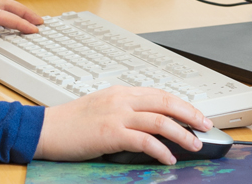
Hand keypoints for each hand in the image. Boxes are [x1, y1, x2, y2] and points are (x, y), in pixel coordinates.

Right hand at [34, 86, 213, 164]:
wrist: (45, 129)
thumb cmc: (70, 123)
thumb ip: (124, 111)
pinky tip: (168, 159)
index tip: (195, 114)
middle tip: (205, 125)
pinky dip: (161, 150)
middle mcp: (121, 99)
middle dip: (190, 114)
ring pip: (160, 120)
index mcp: (120, 92)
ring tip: (194, 145)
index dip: (181, 103)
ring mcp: (116, 115)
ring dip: (182, 134)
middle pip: (166, 102)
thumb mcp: (101, 109)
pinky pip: (145, 140)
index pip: (159, 93)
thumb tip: (148, 124)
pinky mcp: (111, 133)